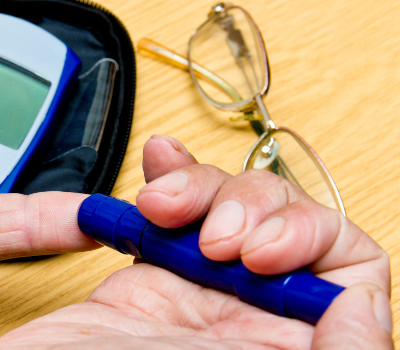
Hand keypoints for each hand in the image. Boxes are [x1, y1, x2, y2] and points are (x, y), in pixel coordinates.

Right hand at [0, 135, 392, 348]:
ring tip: (164, 200)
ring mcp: (198, 295)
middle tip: (209, 233)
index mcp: (285, 347)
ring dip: (201, 186)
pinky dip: (168, 179)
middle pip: (287, 222)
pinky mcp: (149, 278)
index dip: (312, 239)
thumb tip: (364, 304)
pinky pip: (171, 215)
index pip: (346, 269)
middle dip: (249, 207)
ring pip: (229, 205)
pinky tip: (158, 169)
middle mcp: (250, 320)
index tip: (261, 252)